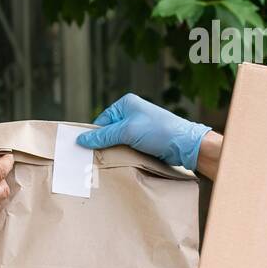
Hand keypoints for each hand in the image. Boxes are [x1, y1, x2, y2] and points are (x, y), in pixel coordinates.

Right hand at [75, 93, 210, 170]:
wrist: (184, 144)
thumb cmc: (158, 131)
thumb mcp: (127, 132)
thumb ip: (104, 136)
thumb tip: (82, 140)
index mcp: (126, 104)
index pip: (102, 121)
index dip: (95, 135)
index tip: (87, 150)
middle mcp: (132, 113)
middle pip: (109, 132)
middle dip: (104, 144)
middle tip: (96, 159)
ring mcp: (139, 127)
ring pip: (118, 142)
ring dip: (115, 152)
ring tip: (109, 162)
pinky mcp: (145, 140)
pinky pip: (128, 148)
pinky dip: (124, 155)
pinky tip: (121, 163)